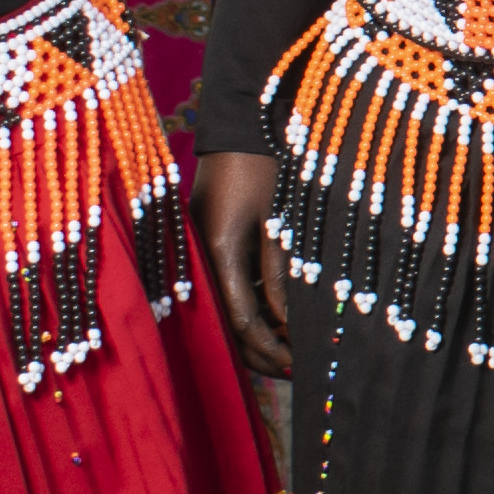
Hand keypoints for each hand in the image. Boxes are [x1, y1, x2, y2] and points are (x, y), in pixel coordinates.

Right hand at [192, 149, 291, 379]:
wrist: (237, 123)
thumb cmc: (263, 165)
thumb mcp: (278, 222)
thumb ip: (279, 274)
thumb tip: (289, 323)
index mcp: (217, 251)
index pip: (240, 318)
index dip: (268, 346)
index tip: (295, 364)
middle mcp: (199, 256)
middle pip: (225, 322)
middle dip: (259, 351)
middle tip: (293, 370)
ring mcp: (198, 249)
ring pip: (224, 307)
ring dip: (254, 332)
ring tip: (286, 352)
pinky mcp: (205, 241)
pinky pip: (224, 286)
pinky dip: (247, 306)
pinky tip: (272, 320)